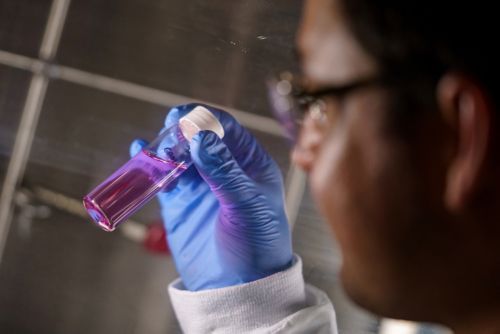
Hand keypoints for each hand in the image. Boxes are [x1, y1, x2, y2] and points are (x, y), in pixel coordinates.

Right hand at [130, 104, 291, 290]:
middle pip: (199, 137)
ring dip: (166, 147)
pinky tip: (141, 156)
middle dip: (183, 131)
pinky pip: (163, 177)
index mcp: (250, 165)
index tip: (185, 119)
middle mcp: (225, 170)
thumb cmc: (257, 246)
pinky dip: (151, 165)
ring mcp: (201, 185)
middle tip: (169, 131)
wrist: (240, 288)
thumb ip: (224, 172)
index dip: (206, 120)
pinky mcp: (180, 202)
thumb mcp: (246, 205)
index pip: (227, 130)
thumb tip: (201, 138)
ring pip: (179, 154)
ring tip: (157, 151)